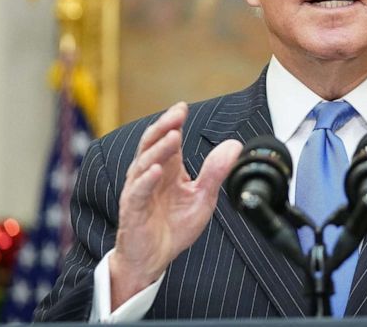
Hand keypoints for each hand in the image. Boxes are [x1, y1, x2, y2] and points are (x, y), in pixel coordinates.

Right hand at [110, 102, 242, 308]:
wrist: (153, 259)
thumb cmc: (173, 227)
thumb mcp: (202, 198)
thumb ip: (215, 172)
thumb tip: (234, 145)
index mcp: (167, 169)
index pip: (167, 139)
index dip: (173, 122)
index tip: (183, 107)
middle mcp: (149, 175)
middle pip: (152, 144)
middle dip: (164, 127)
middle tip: (177, 114)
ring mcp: (138, 191)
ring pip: (144, 163)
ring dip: (159, 149)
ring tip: (173, 137)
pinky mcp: (132, 210)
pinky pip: (137, 192)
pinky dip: (145, 180)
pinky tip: (156, 171)